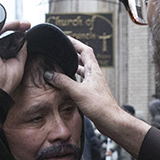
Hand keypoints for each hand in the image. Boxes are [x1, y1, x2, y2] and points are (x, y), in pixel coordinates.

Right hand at [0, 20, 29, 94]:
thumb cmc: (5, 81)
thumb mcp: (19, 63)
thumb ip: (21, 50)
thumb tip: (24, 39)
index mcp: (3, 56)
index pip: (10, 41)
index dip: (18, 35)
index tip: (27, 31)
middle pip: (6, 34)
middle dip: (17, 27)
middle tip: (27, 25)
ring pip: (0, 31)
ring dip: (13, 25)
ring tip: (23, 24)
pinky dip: (7, 26)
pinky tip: (16, 24)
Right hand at [44, 36, 149, 156]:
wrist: (110, 120)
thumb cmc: (99, 106)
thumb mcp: (77, 91)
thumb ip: (63, 81)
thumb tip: (49, 74)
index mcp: (93, 70)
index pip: (85, 50)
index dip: (75, 43)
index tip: (66, 38)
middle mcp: (94, 75)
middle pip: (83, 59)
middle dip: (72, 53)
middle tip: (61, 51)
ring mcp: (93, 84)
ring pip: (82, 70)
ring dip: (72, 66)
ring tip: (61, 64)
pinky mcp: (91, 93)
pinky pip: (80, 81)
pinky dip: (73, 79)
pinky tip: (67, 83)